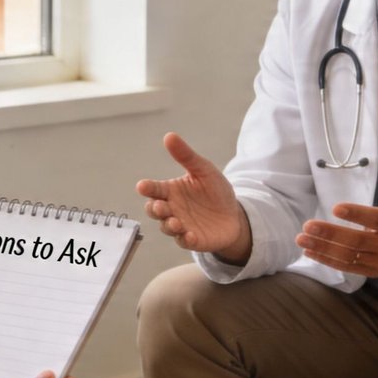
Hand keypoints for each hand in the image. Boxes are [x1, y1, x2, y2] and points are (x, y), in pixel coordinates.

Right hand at [135, 132, 251, 262]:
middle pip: (155, 210)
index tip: (143, 186)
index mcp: (171, 191)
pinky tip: (190, 235)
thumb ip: (186, 156)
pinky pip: (184, 241)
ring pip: (167, 227)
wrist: (234, 214)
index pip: (154, 189)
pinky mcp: (192, 239)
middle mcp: (172, 208)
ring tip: (175, 222)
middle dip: (155, 209)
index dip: (147, 188)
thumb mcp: (204, 170)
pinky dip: (185, 239)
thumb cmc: (215, 191)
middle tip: (160, 206)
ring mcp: (180, 225)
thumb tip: (169, 136)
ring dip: (169, 225)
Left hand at [296, 150, 377, 288]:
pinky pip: (347, 267)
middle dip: (331, 234)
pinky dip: (327, 260)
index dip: (356, 215)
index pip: (376, 219)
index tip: (336, 207)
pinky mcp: (372, 270)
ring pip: (349, 256)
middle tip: (308, 226)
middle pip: (357, 241)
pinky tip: (309, 251)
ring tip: (302, 238)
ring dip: (323, 248)